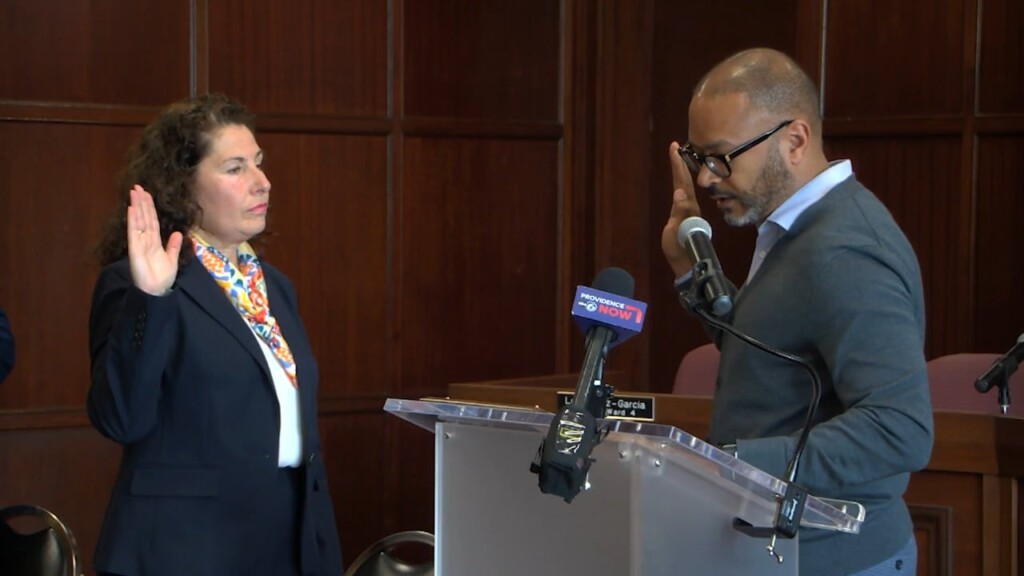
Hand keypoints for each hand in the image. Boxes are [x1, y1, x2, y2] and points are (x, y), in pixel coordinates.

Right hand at [127, 185, 182, 295]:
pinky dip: (133, 220)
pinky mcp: (135, 249)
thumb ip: (173, 246)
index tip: (147, 194)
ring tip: (135, 192)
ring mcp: (139, 244)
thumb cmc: (162, 279)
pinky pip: (133, 233)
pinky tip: (131, 209)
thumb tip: (177, 233)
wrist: (157, 291)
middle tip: (138, 187)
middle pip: (144, 217)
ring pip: (138, 221)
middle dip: (141, 202)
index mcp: (155, 242)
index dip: (150, 208)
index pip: (152, 221)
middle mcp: (145, 240)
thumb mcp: (172, 260)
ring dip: (136, 206)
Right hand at [661, 142, 701, 276]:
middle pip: (684, 180)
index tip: (674, 148)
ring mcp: (688, 210)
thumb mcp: (678, 231)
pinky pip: (683, 194)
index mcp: (688, 206)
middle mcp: (690, 205)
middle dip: (679, 163)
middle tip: (674, 147)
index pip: (683, 181)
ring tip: (676, 159)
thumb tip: (679, 193)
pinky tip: (679, 181)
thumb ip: (680, 212)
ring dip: (680, 171)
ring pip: (685, 186)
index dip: (678, 164)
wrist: (689, 263)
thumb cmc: (682, 248)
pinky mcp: (684, 215)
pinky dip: (679, 183)